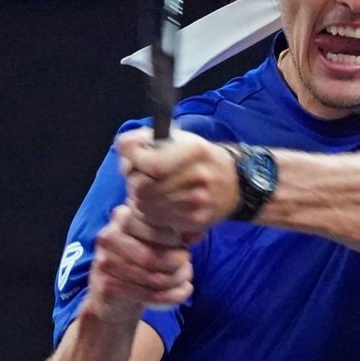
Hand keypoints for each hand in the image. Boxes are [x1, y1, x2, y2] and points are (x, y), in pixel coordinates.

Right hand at [80, 204, 194, 323]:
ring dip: (178, 280)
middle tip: (188, 265)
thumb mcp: (157, 242)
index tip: (184, 247)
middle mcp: (108, 237)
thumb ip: (176, 235)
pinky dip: (172, 296)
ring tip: (187, 280)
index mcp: (121, 217)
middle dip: (178, 263)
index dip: (174, 239)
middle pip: (152, 255)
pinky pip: (148, 294)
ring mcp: (105, 262)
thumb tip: (198, 234)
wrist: (112, 295)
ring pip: (152, 277)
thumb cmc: (140, 261)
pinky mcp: (108, 286)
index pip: (154, 226)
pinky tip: (184, 292)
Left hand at [116, 126, 239, 238]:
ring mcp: (197, 202)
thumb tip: (123, 147)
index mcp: (195, 151)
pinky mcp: (194, 221)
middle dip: (133, 182)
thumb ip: (148, 138)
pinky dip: (150, 212)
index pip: (150, 162)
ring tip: (150, 191)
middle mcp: (198, 177)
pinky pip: (157, 220)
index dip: (133, 161)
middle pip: (142, 187)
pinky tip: (159, 204)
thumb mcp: (180, 138)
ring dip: (140, 198)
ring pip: (145, 206)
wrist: (236, 186)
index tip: (134, 159)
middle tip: (140, 177)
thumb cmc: (201, 159)